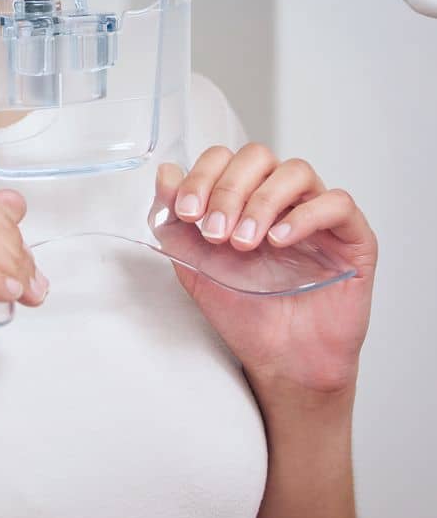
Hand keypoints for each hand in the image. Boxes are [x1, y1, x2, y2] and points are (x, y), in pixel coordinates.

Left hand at [155, 145, 377, 404]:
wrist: (280, 360)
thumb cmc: (244, 312)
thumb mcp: (194, 265)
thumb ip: (174, 221)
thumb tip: (165, 174)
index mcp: (246, 198)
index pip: (225, 158)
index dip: (203, 177)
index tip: (186, 213)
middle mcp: (283, 199)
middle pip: (258, 157)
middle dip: (229, 190)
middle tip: (216, 234)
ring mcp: (319, 214)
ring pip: (296, 172)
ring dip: (263, 202)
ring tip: (245, 242)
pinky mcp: (352, 236)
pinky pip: (337, 203)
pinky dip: (304, 216)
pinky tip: (280, 240)